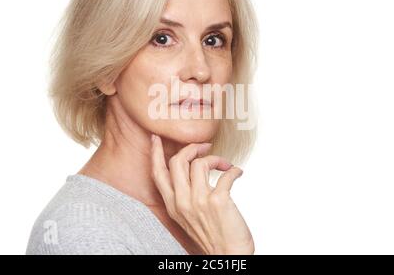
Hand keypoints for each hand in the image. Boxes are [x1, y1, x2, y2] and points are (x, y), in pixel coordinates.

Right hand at [150, 134, 253, 254]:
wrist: (227, 255)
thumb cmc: (211, 235)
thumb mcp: (187, 216)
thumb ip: (184, 195)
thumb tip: (191, 171)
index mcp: (172, 205)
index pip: (158, 173)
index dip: (156, 153)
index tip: (156, 138)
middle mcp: (182, 202)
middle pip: (177, 161)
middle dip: (192, 148)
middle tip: (205, 146)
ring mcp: (199, 201)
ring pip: (199, 163)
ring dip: (216, 159)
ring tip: (225, 165)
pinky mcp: (218, 201)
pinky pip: (225, 174)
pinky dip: (234, 170)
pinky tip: (237, 172)